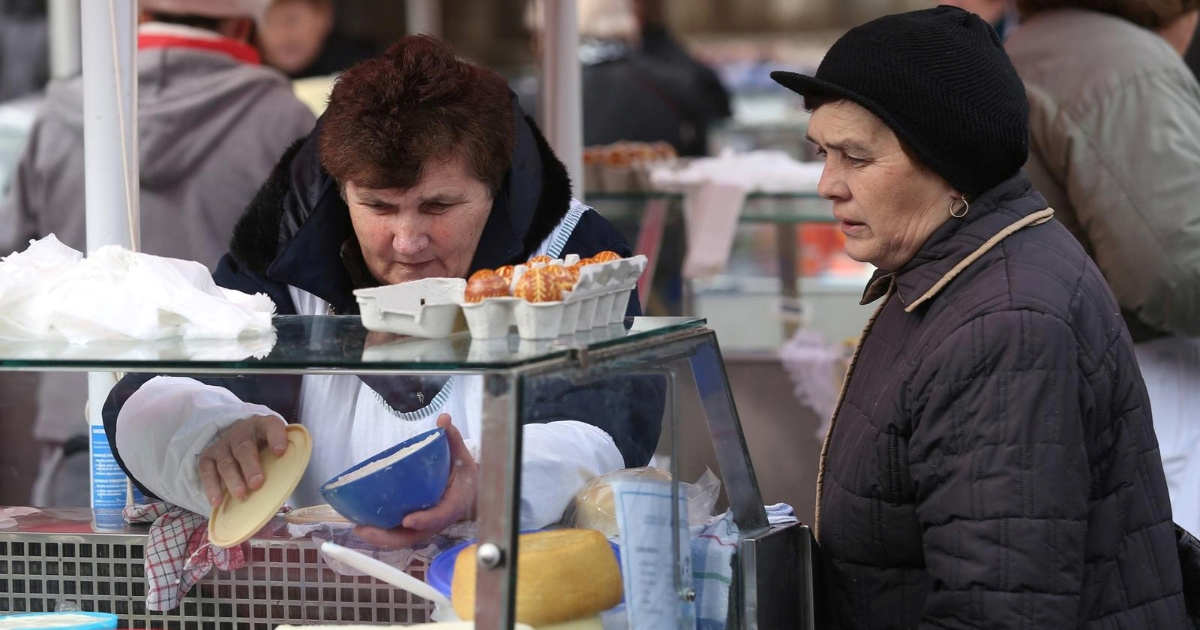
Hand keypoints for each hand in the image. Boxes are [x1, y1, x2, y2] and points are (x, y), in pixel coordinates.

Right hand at [197, 414, 288, 507]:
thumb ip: (283, 461)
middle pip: (244, 447)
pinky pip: (207, 471)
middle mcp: (241, 432)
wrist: (242, 439)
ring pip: (226, 461)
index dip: (276, 437)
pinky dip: (211, 486)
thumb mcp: (276, 447)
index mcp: (263, 426)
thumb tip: (286, 490)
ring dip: (232, 479)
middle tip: (257, 483)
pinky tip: (217, 501)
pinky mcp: (208, 456)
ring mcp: (223, 444)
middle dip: (250, 466)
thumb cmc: (265, 448)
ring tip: (240, 494)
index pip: (271, 426)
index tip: (280, 451)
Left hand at [355, 413, 478, 548]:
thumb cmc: (463, 475)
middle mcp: (437, 521)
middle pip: (414, 536)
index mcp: (453, 504)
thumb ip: (452, 439)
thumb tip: (444, 418)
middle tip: (366, 529)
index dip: (424, 520)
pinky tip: (363, 526)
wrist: (468, 493)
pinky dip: (381, 533)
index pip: (439, 516)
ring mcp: (425, 526)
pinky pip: (398, 534)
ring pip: (403, 539)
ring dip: (381, 538)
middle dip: (390, 537)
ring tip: (359, 529)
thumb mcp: (462, 457)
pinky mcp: (415, 527)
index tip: (408, 520)